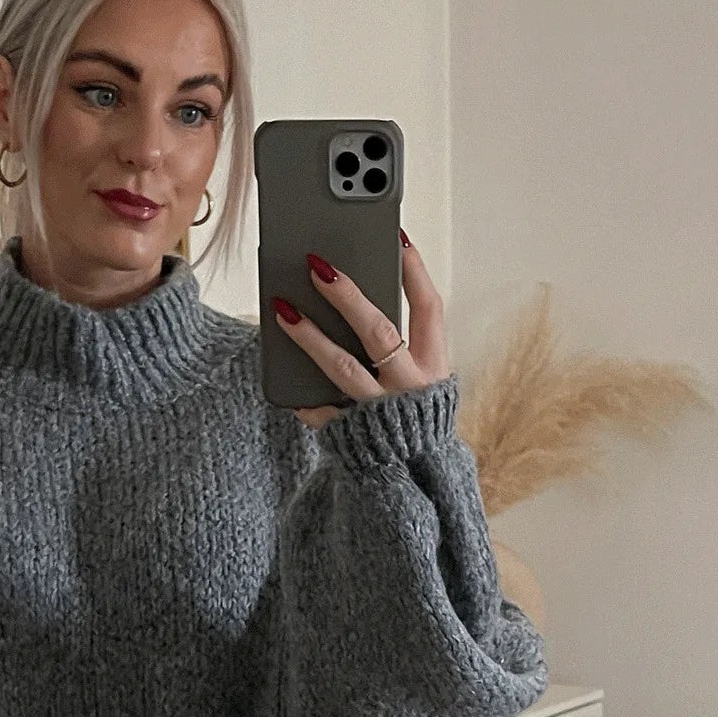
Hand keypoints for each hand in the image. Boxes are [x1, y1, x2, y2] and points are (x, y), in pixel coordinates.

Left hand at [271, 236, 451, 429]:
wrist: (414, 479)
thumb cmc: (413, 418)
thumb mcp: (423, 380)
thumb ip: (404, 346)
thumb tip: (356, 298)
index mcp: (435, 366)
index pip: (429, 308)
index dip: (415, 272)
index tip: (397, 237)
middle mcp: (411, 387)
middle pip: (379, 332)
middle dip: (347, 296)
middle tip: (317, 266)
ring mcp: (381, 412)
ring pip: (344, 367)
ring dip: (310, 337)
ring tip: (282, 310)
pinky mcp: (355, 436)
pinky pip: (324, 412)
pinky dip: (305, 399)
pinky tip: (284, 381)